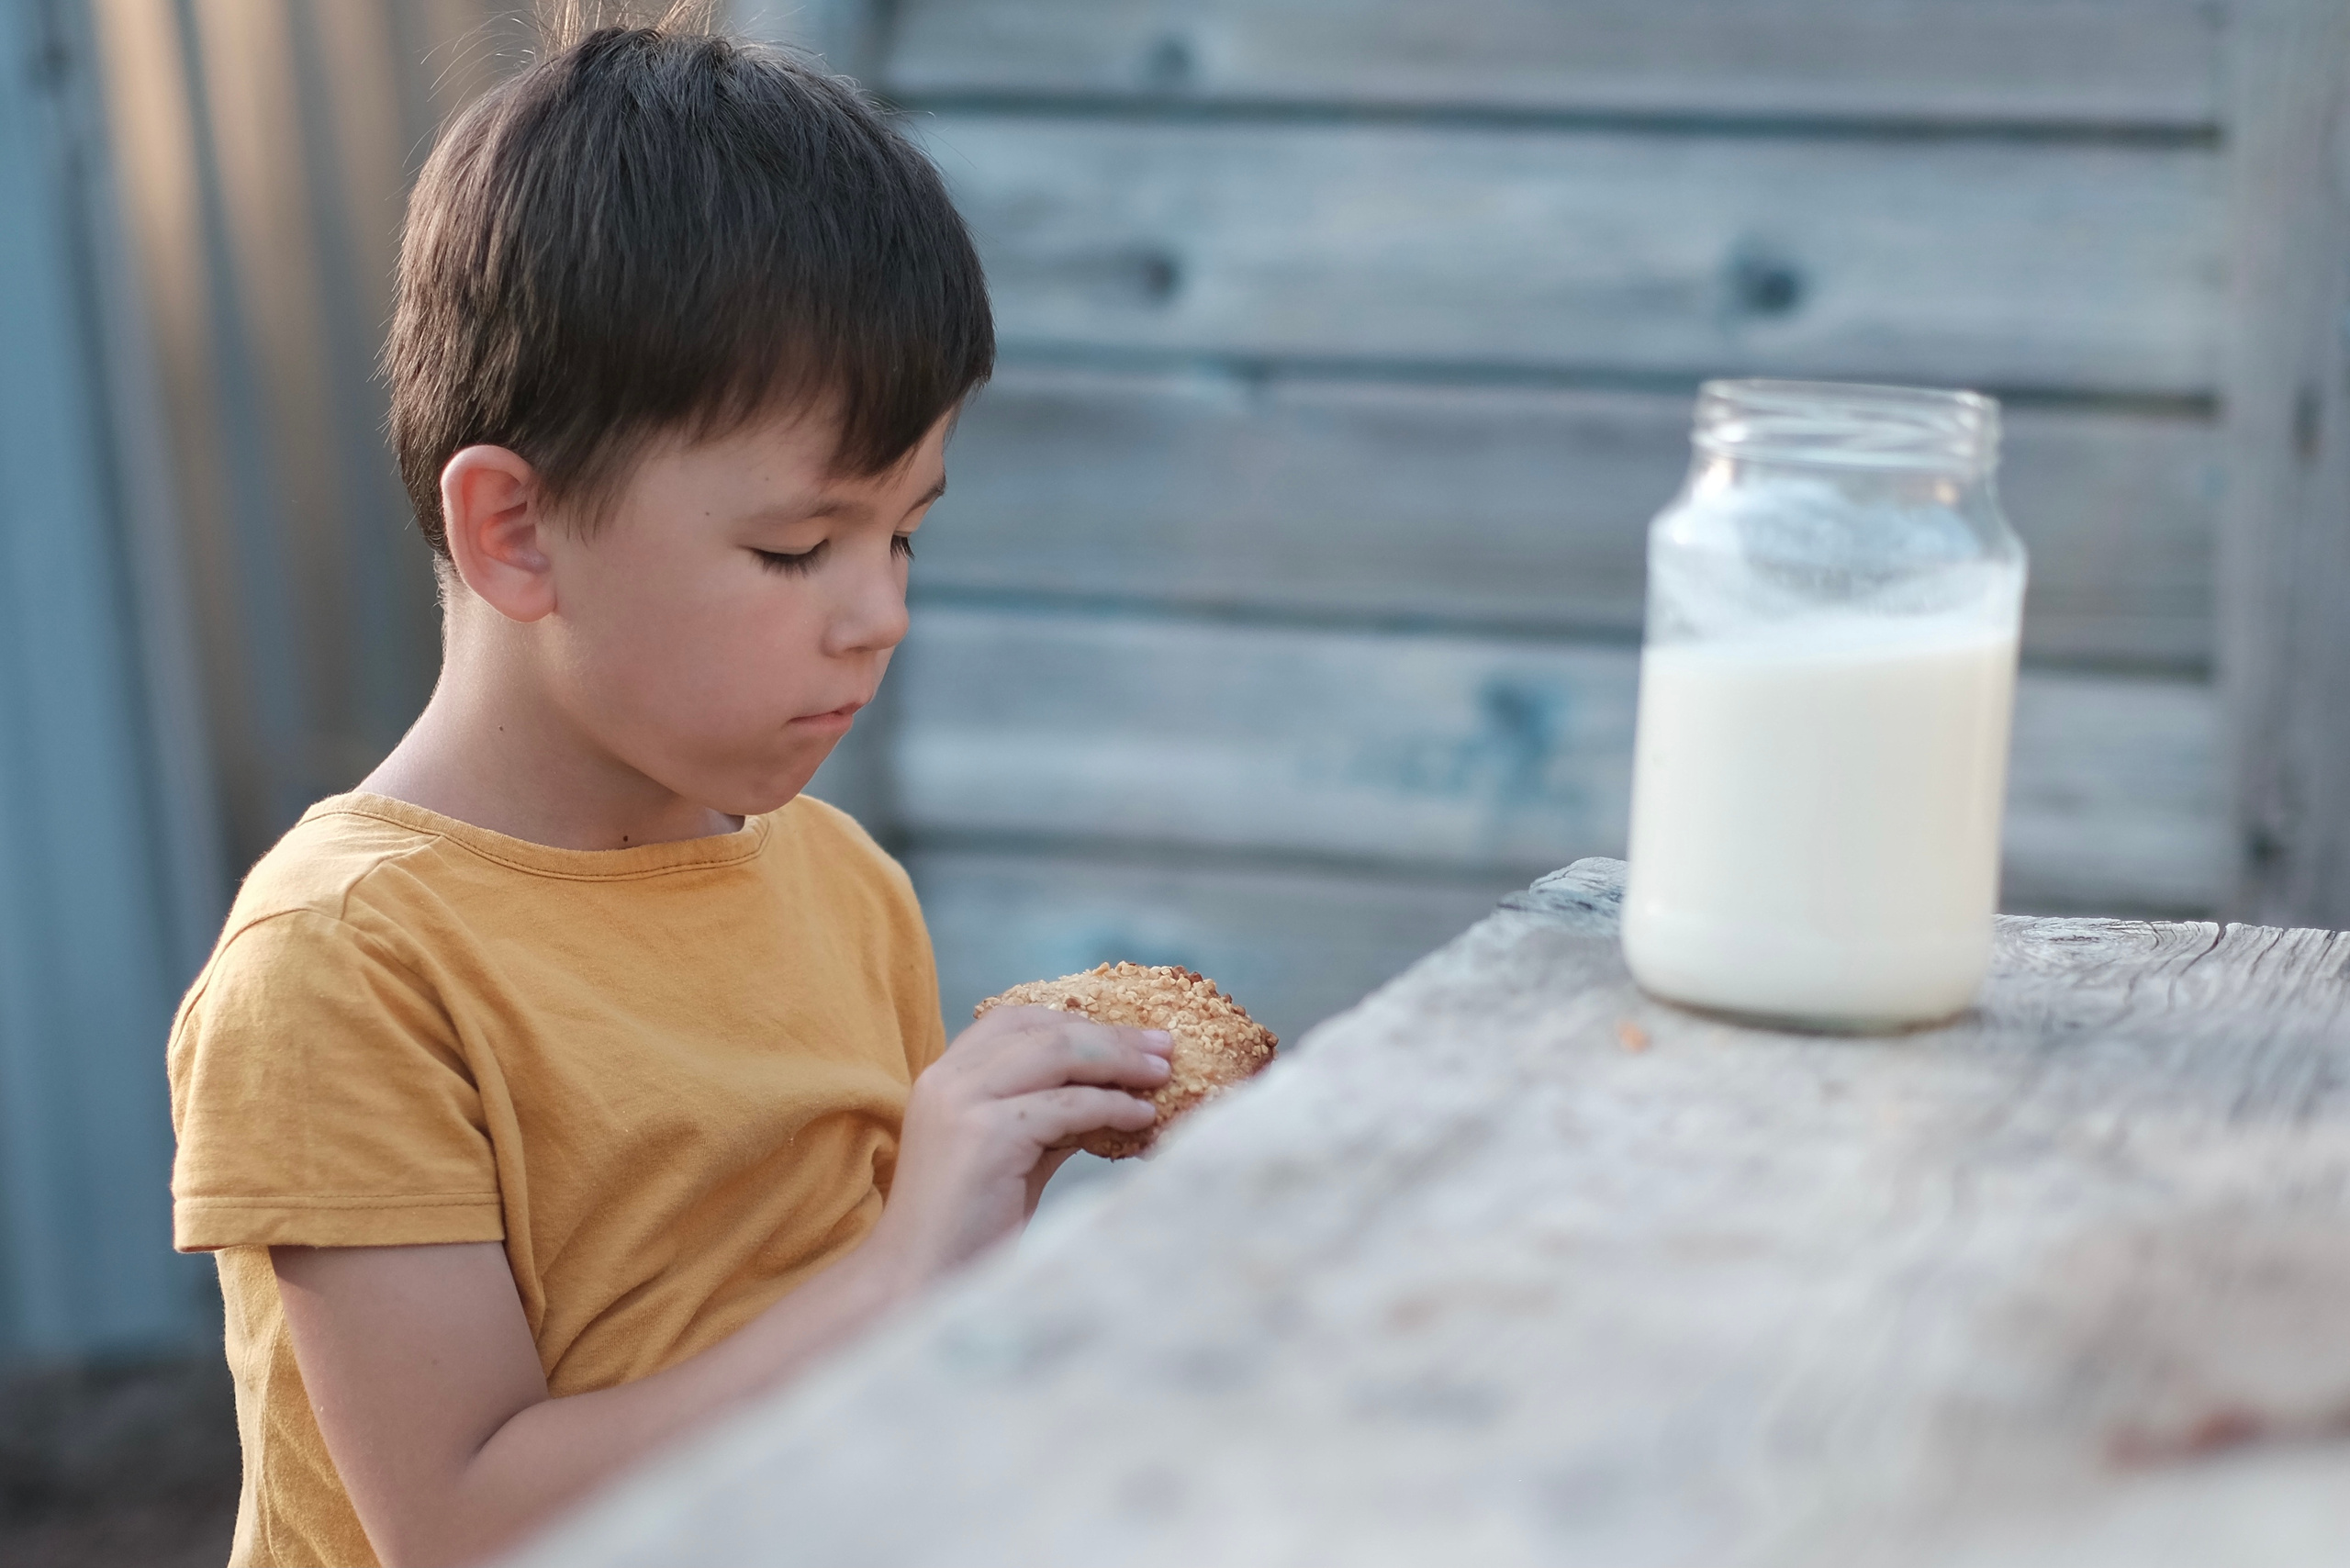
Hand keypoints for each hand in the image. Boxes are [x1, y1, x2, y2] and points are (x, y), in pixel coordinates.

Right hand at [867, 1006, 1172, 1282]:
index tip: (1130, 1037)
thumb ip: (1048, 1116)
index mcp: (946, 1076)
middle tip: (1164, 1047)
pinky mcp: (986, 1135)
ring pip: (1058, 1055)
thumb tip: (1116, 1091)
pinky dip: (1112, 1106)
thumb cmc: (969, 1225)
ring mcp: (964, 1103)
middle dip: (1112, 1037)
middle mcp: (948, 1079)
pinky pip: (1067, 1106)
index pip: (1017, 1020)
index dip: (1077, 1021)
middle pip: (1045, 1031)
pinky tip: (1141, 1118)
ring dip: (1120, 1062)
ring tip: (1161, 1076)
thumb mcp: (1011, 1153)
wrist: (918, 1280)